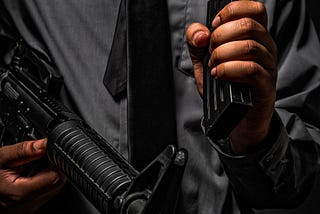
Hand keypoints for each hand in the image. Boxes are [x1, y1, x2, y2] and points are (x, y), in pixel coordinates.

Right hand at [0, 139, 65, 212]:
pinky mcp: (28, 210)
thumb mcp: (0, 158)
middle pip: (57, 183)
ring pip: (53, 189)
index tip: (53, 152)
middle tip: (42, 156)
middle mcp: (27, 206)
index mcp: (20, 193)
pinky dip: (43, 183)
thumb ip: (23, 151)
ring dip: (49, 175)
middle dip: (54, 167)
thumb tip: (44, 143)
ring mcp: (28, 210)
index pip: (56, 177)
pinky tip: (31, 175)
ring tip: (34, 165)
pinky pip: (45, 195)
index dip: (57, 162)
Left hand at [186, 0, 276, 153]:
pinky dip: (229, 70)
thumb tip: (200, 33)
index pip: (254, 9)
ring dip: (222, 55)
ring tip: (213, 67)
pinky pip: (251, 69)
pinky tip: (218, 75)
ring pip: (249, 46)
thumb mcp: (204, 61)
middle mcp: (265, 47)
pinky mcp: (266, 85)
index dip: (232, 10)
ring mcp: (268, 66)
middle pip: (248, 25)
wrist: (235, 117)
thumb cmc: (224, 86)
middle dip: (220, 37)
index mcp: (254, 37)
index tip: (215, 24)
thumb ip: (197, 43)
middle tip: (210, 53)